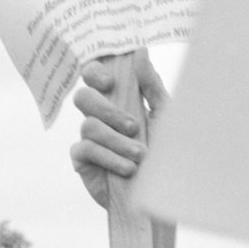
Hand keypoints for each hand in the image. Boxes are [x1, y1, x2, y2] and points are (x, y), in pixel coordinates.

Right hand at [70, 50, 167, 207]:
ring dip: (117, 141)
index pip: (94, 76)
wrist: (161, 196)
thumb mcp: (164, 117)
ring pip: (88, 126)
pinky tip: (127, 169)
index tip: (110, 82)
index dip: (94, 72)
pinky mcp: (82, 162)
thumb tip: (139, 51)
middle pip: (83, 97)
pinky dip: (109, 157)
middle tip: (133, 125)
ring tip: (141, 156)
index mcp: (118, 100)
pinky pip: (85, 149)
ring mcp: (89, 139)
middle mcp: (100, 117)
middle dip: (107, 109)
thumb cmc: (166, 155)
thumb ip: (151, 85)